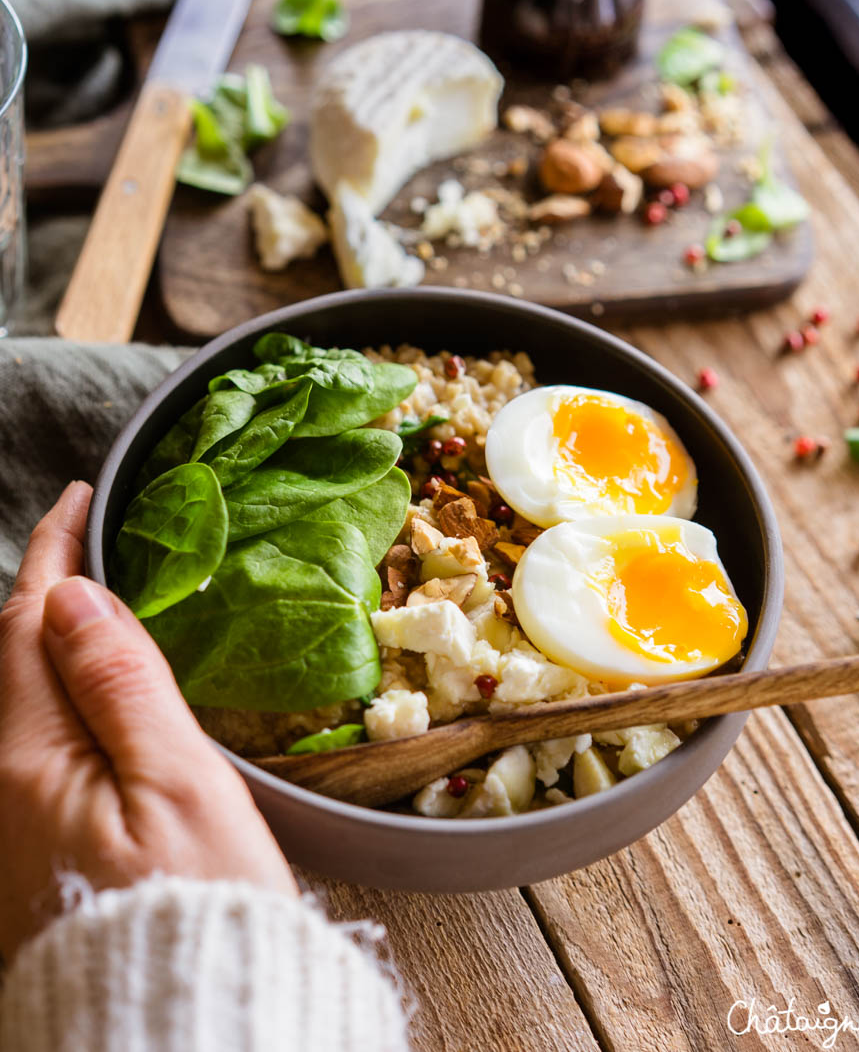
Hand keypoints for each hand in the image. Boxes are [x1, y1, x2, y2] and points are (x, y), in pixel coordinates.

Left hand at [0, 482, 296, 961]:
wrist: (182, 1026)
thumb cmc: (199, 907)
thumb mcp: (176, 782)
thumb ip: (121, 684)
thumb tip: (74, 597)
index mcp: (34, 759)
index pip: (28, 622)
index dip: (51, 553)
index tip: (77, 500)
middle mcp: (5, 786)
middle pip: (12, 655)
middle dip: (44, 587)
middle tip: (89, 537)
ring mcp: (14, 820)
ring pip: (22, 697)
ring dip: (52, 635)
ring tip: (95, 595)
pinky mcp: (37, 845)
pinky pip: (38, 740)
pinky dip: (61, 689)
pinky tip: (94, 684)